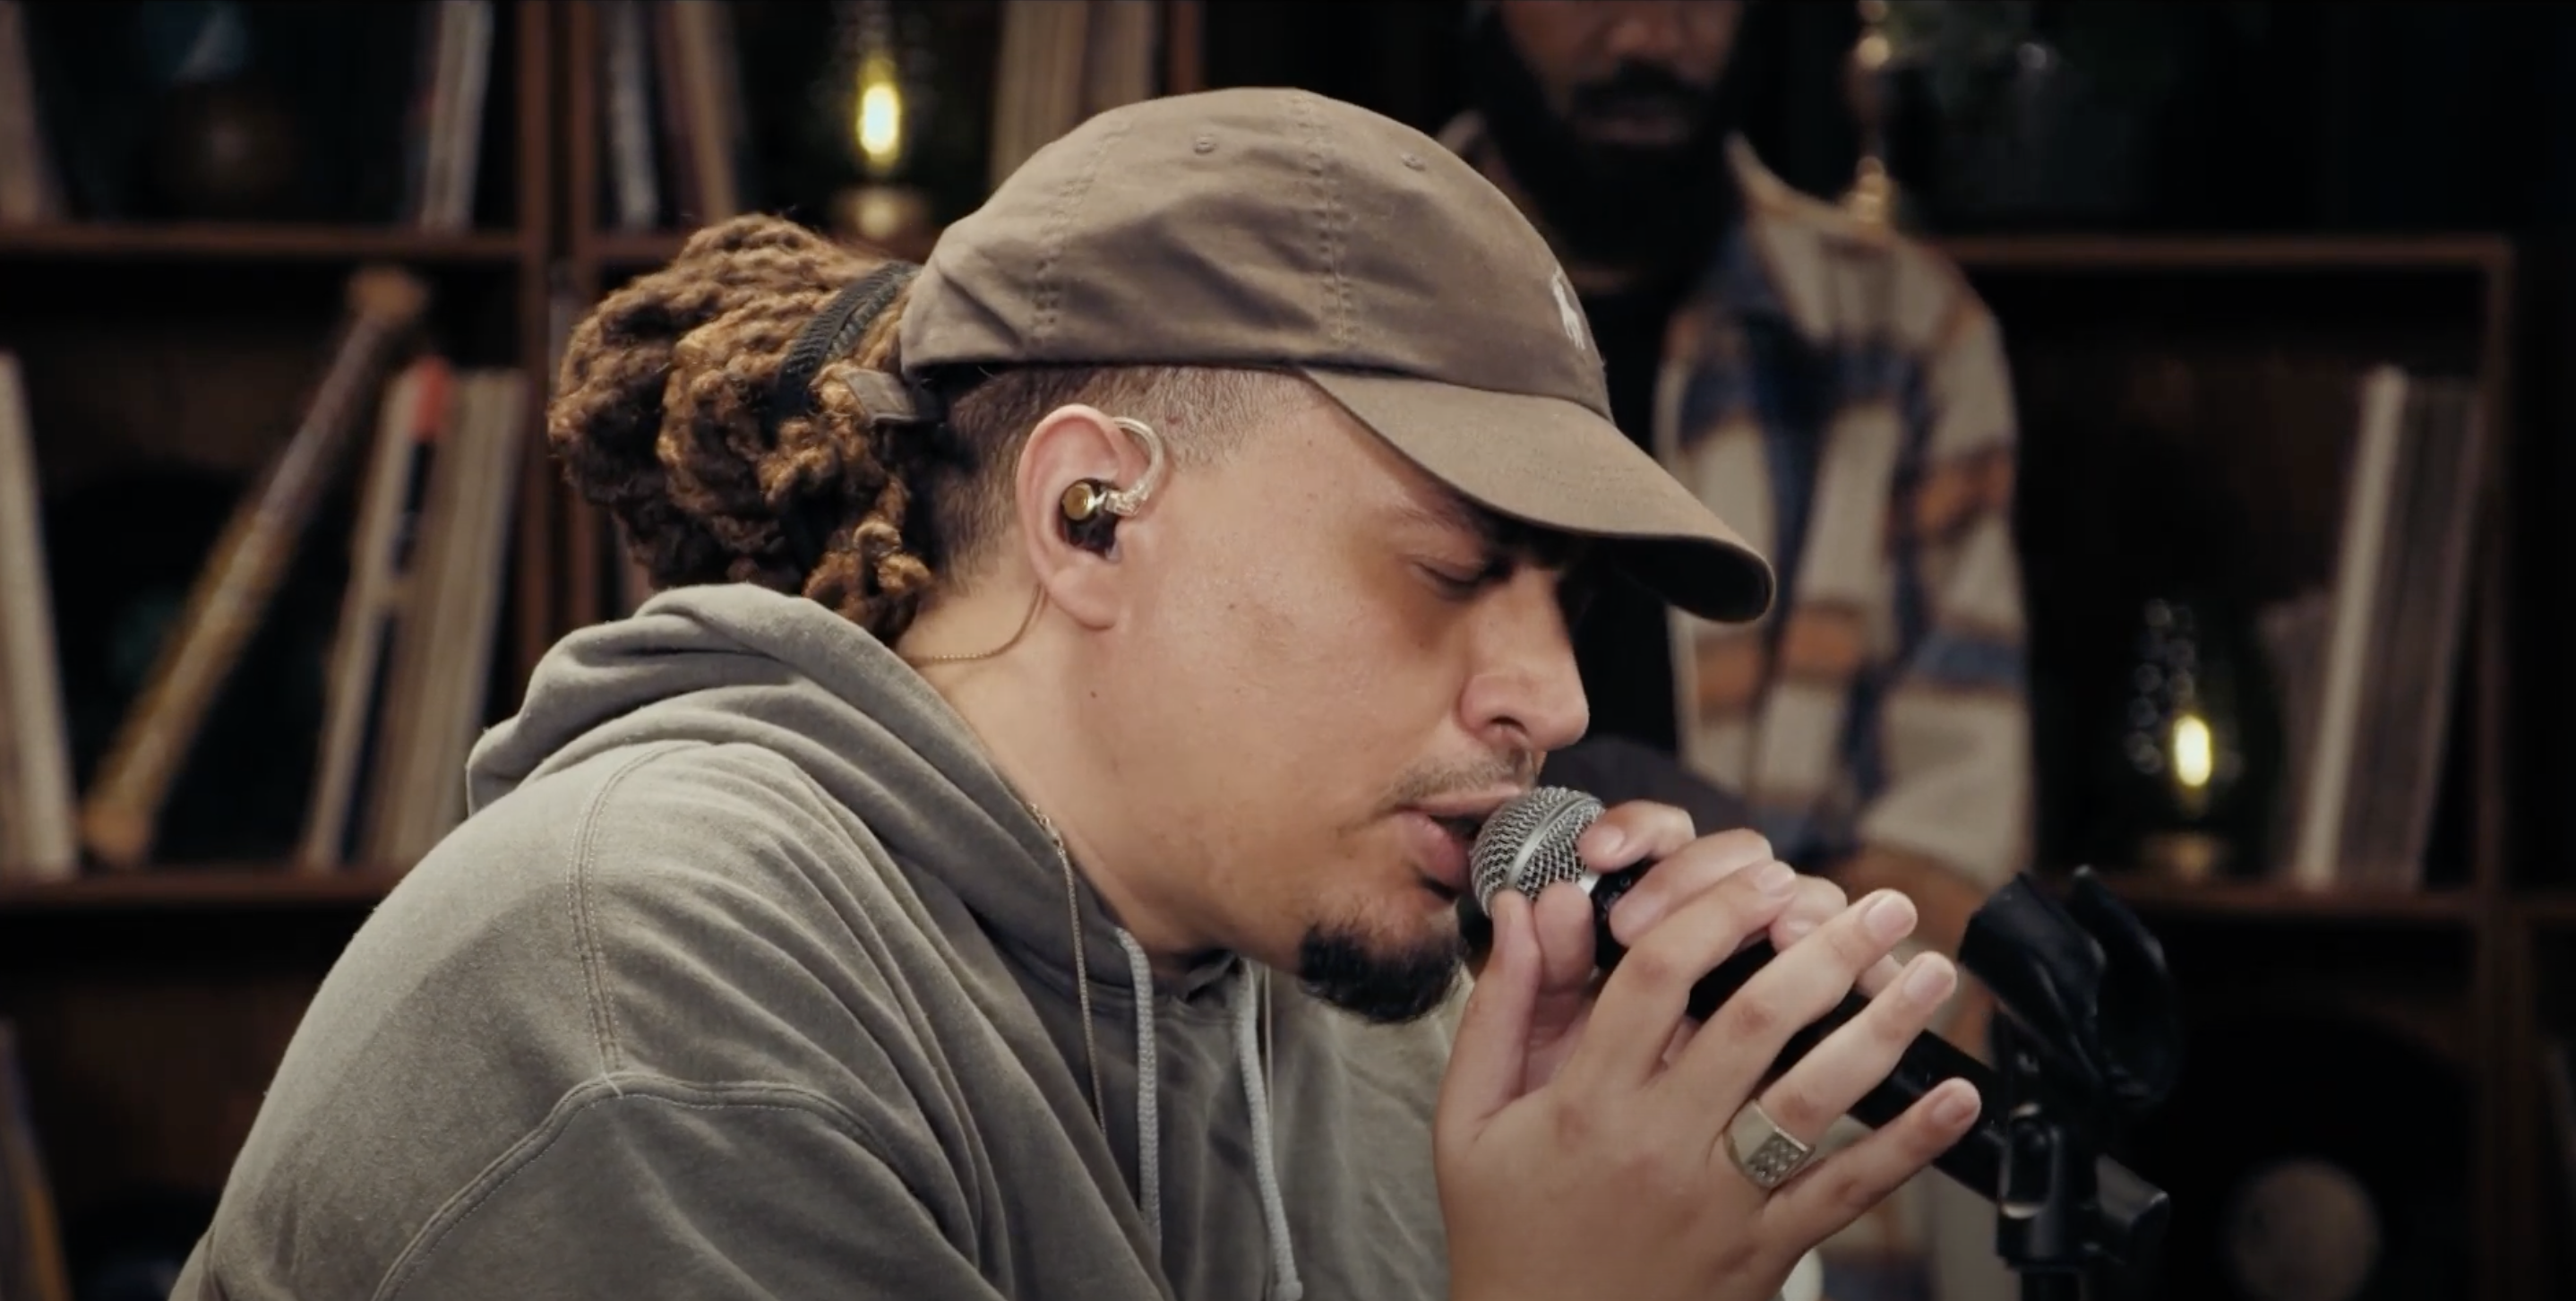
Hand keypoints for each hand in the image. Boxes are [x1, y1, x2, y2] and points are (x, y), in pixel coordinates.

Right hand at [1436, 805, 1983, 1300]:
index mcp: (1587, 1101)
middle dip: (1826, 951)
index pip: (1655, 978)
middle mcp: (1659, 1143)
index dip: (1714, 913)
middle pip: (1753, 1023)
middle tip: (1880, 904)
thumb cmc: (1505, 1235)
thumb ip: (1498, 1009)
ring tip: (1931, 974)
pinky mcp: (1762, 1251)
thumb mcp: (1468, 1120)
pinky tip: (1957, 1100)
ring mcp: (1718, 1200)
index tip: (1761, 877)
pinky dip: (1909, 1145)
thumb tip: (1527, 911)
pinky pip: (1845, 1191)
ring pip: (1812, 1099)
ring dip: (1883, 1029)